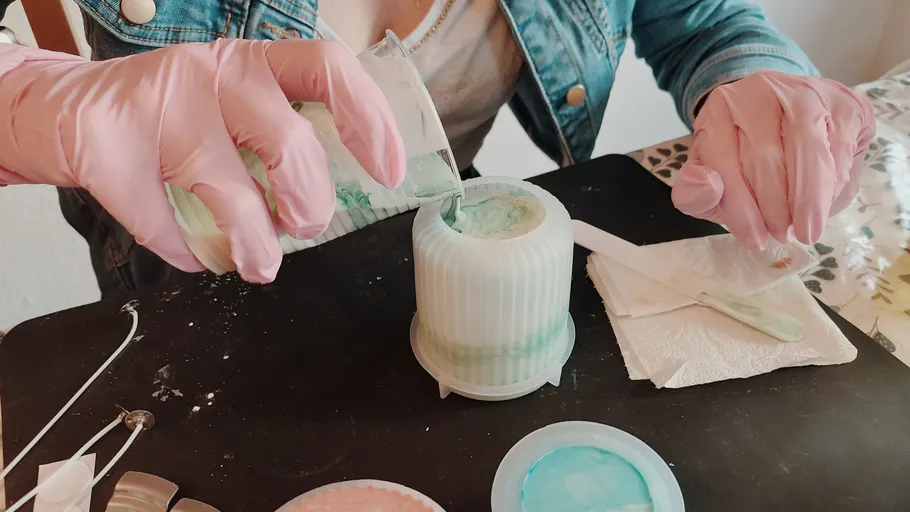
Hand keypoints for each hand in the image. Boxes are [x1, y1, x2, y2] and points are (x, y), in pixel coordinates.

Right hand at [0, 40, 405, 281]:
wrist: (70, 108)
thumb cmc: (175, 114)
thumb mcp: (237, 105)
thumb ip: (284, 135)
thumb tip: (338, 198)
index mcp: (255, 62)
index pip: (328, 68)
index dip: (368, 119)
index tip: (390, 171)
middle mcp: (211, 75)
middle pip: (288, 141)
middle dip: (311, 200)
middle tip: (308, 224)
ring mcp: (158, 108)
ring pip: (227, 190)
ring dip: (256, 241)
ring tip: (262, 263)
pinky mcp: (111, 150)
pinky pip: (162, 222)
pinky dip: (186, 250)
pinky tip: (195, 254)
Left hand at [671, 70, 874, 248]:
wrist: (787, 116)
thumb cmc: (743, 155)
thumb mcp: (710, 175)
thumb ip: (695, 190)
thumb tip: (708, 188)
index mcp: (719, 110)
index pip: (724, 162)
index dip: (739, 208)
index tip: (754, 241)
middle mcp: (759, 91)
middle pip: (764, 156)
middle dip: (774, 206)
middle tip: (781, 235)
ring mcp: (804, 91)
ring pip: (806, 148)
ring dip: (807, 198)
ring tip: (805, 230)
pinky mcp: (843, 101)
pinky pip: (839, 146)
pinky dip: (833, 183)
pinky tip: (824, 204)